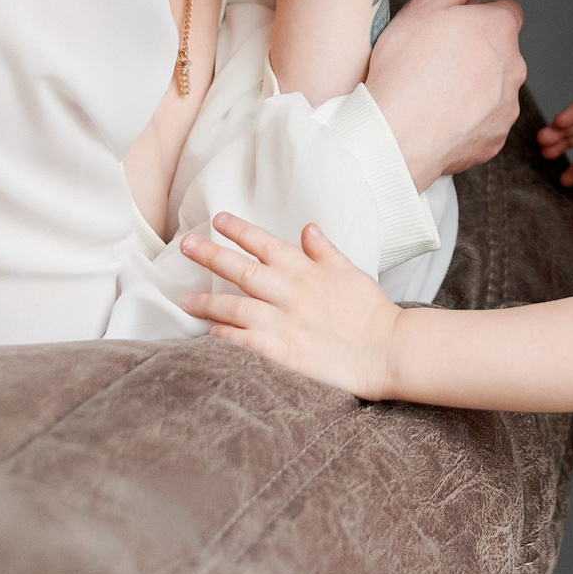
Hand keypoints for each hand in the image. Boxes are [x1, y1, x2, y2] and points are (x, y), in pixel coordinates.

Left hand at [178, 214, 399, 398]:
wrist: (387, 351)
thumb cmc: (370, 312)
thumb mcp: (350, 272)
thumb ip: (325, 251)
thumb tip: (307, 228)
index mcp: (307, 271)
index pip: (266, 244)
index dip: (240, 231)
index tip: (217, 220)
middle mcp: (291, 293)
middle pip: (243, 271)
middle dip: (211, 255)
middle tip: (186, 244)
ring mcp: (285, 323)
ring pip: (236, 307)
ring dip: (208, 302)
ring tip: (185, 299)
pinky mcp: (283, 353)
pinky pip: (244, 343)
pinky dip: (224, 337)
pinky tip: (208, 334)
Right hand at [365, 0, 526, 189]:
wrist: (397, 136)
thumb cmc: (404, 74)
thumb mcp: (420, 8)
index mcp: (498, 29)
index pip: (506, 10)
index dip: (479, 14)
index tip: (457, 25)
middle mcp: (512, 67)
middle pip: (500, 50)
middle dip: (476, 51)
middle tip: (437, 59)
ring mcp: (507, 105)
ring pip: (494, 87)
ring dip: (473, 86)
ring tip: (434, 91)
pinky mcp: (496, 137)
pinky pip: (485, 121)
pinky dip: (468, 119)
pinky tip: (439, 117)